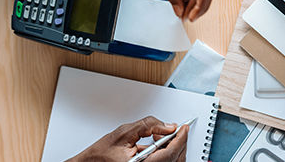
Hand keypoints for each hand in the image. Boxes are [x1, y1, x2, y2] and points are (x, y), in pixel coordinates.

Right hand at [67, 116, 187, 161]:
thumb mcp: (123, 133)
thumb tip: (168, 126)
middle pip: (175, 159)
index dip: (180, 138)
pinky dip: (165, 155)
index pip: (170, 153)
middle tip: (174, 129)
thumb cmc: (100, 154)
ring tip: (162, 135)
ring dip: (172, 148)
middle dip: (178, 142)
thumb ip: (147, 125)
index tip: (183, 127)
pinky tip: (157, 145)